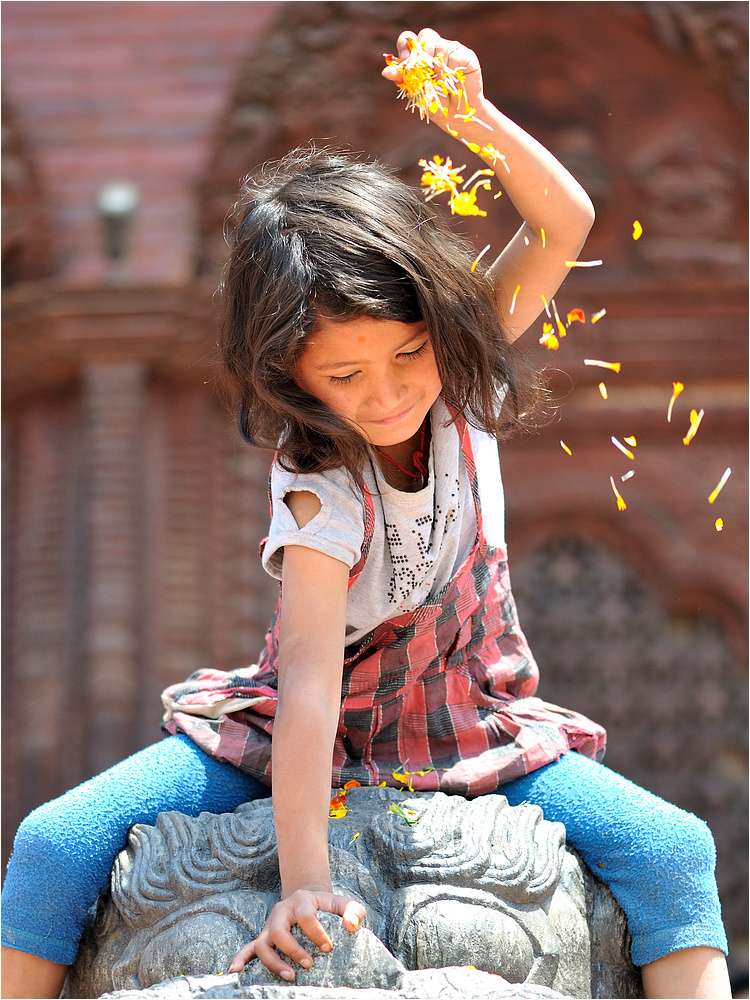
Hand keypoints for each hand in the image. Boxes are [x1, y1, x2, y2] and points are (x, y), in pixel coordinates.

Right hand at [228, 889, 364, 981]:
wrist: (307, 899)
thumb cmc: (327, 906)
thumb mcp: (342, 903)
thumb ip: (353, 911)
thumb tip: (352, 926)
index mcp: (301, 900)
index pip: (305, 916)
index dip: (316, 932)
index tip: (328, 947)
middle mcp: (282, 911)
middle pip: (278, 931)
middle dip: (293, 950)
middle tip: (309, 964)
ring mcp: (270, 925)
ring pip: (262, 943)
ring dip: (273, 962)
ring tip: (290, 976)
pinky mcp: (264, 937)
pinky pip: (248, 948)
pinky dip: (241, 959)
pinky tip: (235, 972)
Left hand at [381, 28, 485, 133]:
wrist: (457, 116)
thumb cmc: (435, 104)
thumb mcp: (415, 93)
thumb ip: (402, 79)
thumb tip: (385, 71)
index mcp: (419, 56)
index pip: (408, 39)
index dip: (405, 45)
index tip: (405, 61)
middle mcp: (435, 49)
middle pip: (425, 34)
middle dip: (421, 53)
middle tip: (422, 72)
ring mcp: (451, 49)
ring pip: (439, 44)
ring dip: (437, 66)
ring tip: (440, 84)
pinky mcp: (465, 55)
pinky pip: (454, 54)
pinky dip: (451, 69)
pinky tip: (453, 81)